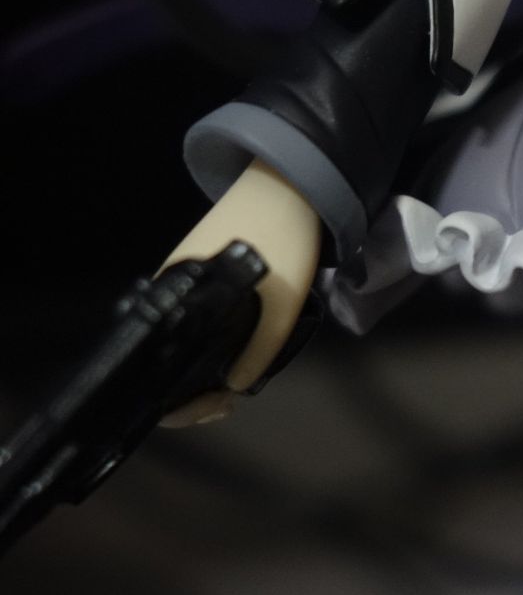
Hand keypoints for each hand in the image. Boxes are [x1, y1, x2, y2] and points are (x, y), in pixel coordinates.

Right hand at [157, 159, 320, 424]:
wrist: (292, 186)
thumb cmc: (281, 241)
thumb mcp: (280, 307)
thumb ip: (259, 352)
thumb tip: (231, 387)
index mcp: (180, 295)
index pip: (157, 362)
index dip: (180, 398)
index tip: (210, 408)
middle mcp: (175, 290)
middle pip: (170, 358)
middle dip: (193, 391)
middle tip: (224, 405)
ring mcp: (190, 283)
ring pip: (186, 344)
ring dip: (204, 372)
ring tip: (229, 393)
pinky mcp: (205, 278)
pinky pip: (198, 325)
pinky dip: (210, 349)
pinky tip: (230, 363)